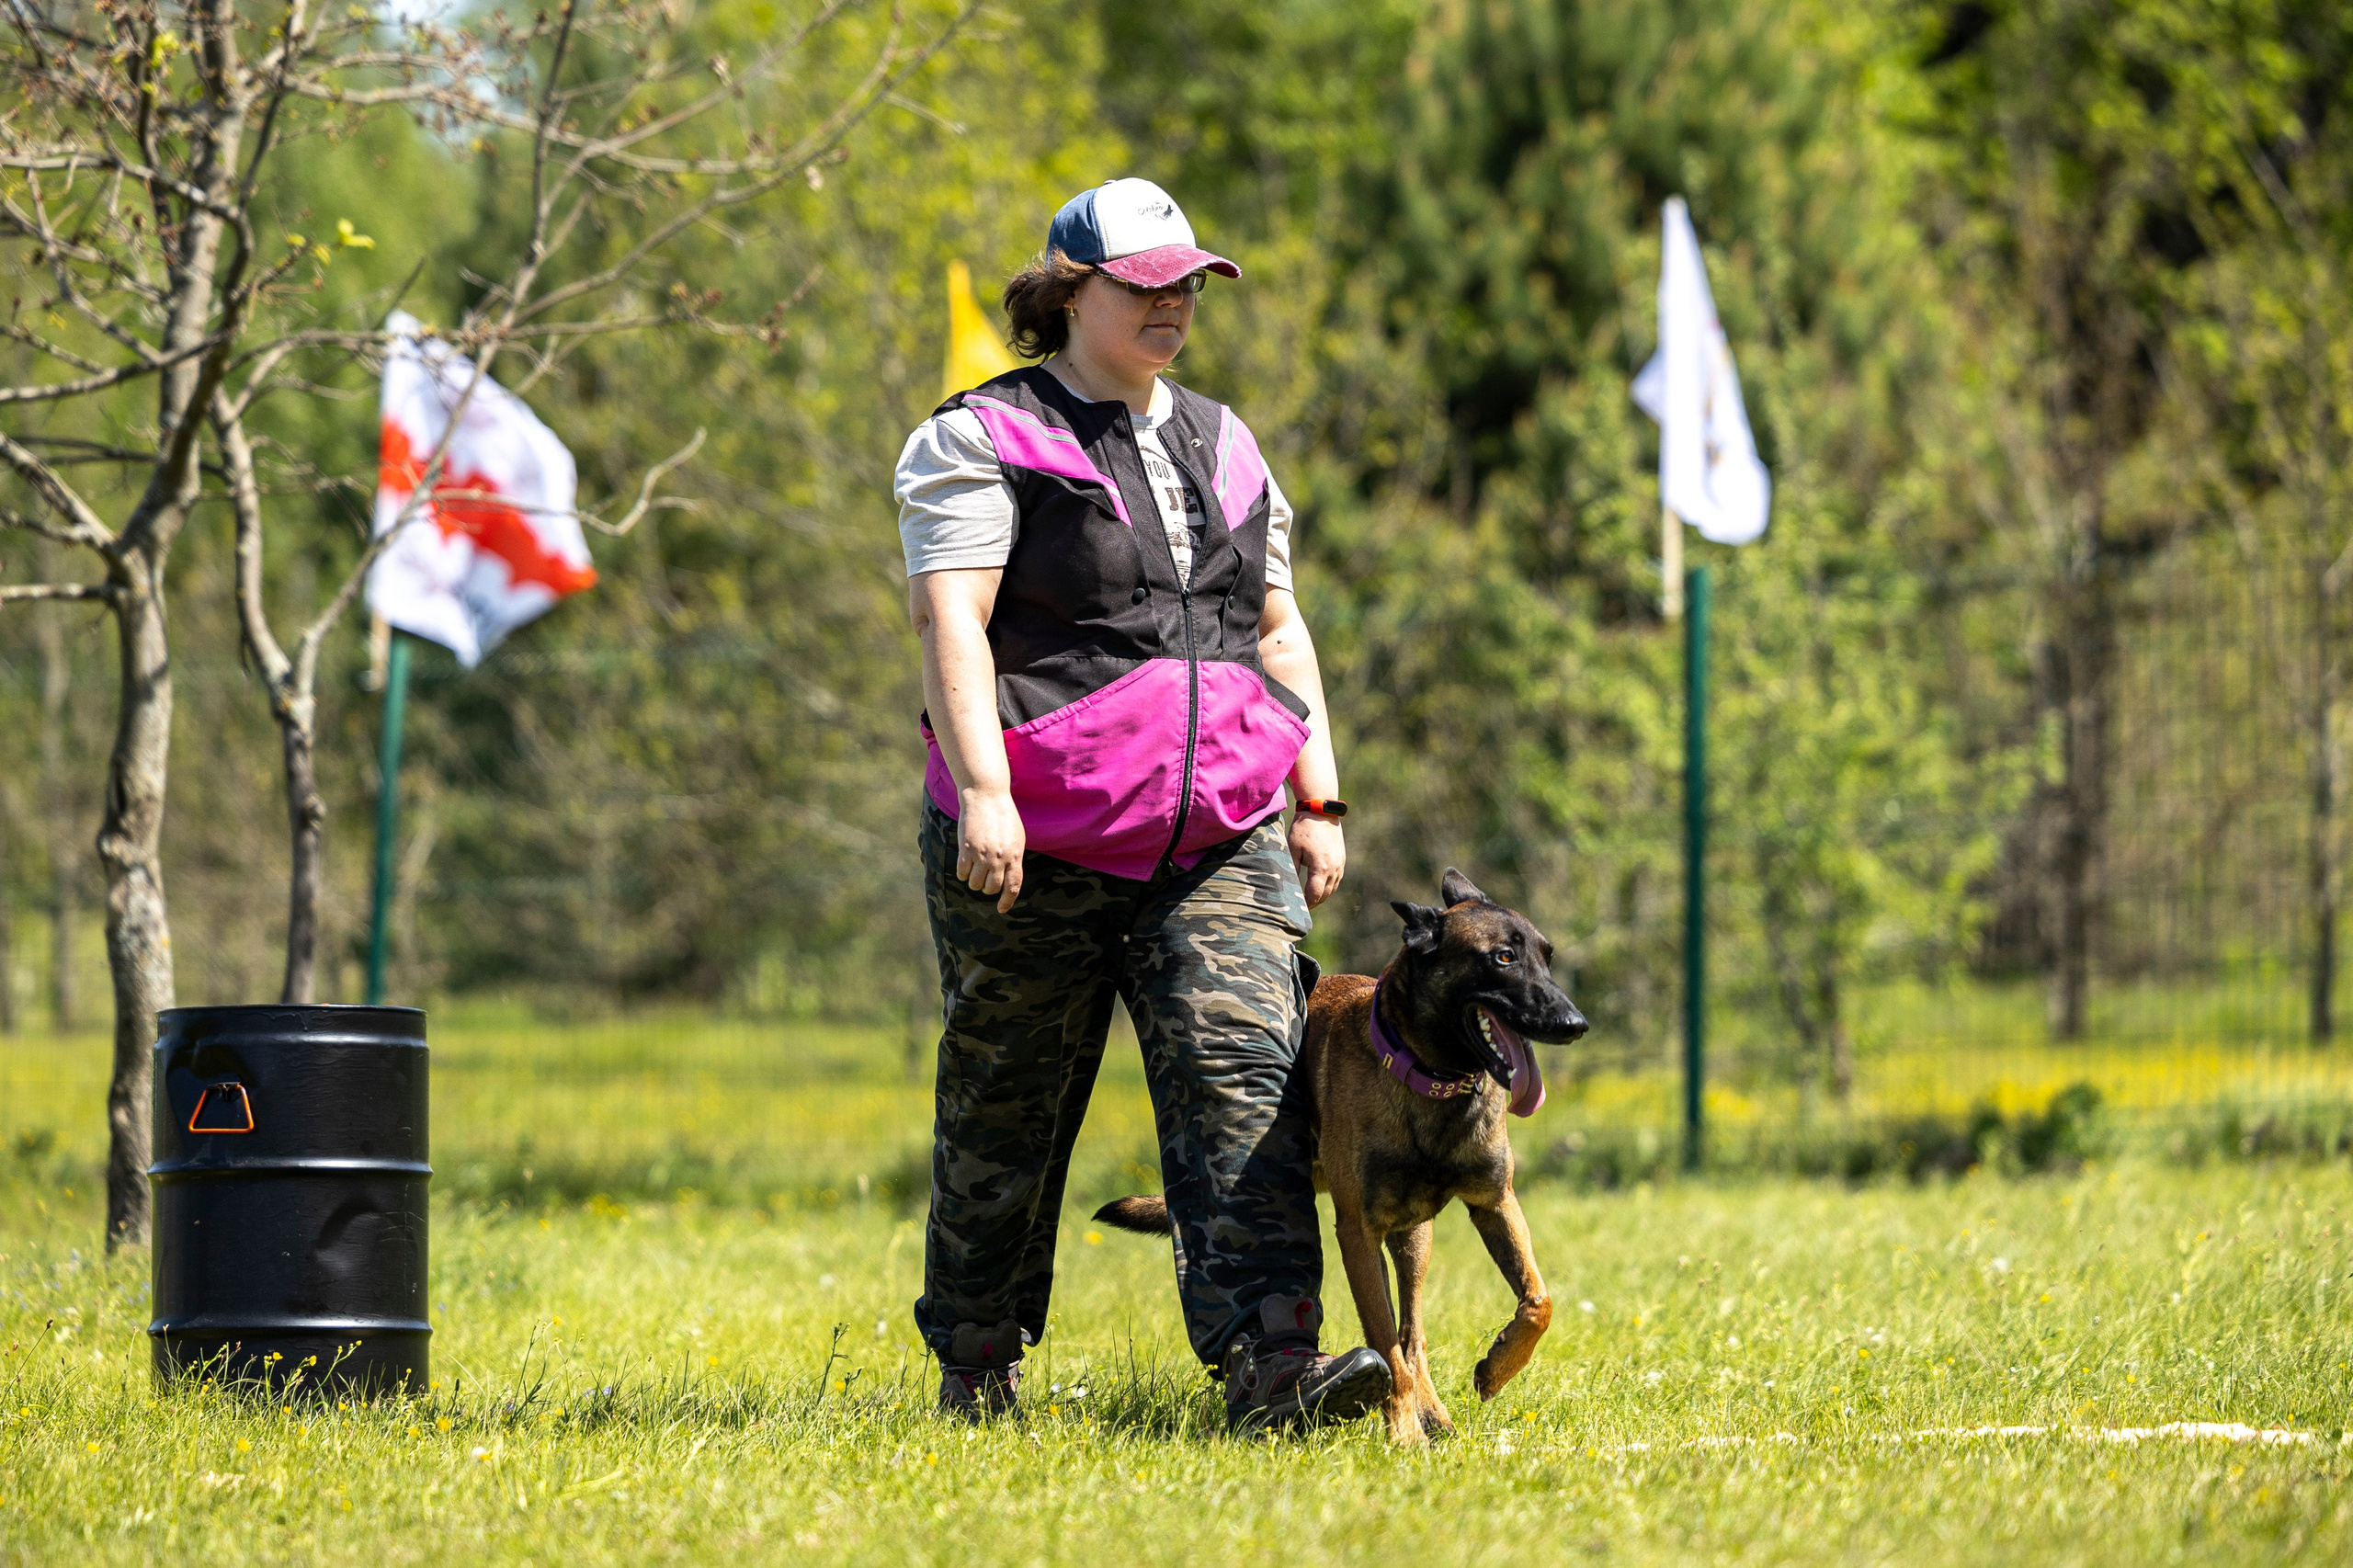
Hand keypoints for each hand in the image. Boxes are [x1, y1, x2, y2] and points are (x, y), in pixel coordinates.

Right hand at [957, 786, 1025, 912]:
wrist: (986, 797)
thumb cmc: (1003, 816)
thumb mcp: (1016, 838)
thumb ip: (1013, 858)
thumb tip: (1009, 878)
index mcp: (1015, 856)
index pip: (1013, 886)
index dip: (1007, 901)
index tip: (1001, 909)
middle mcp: (1000, 858)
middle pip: (992, 888)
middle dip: (987, 888)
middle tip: (984, 880)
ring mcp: (983, 854)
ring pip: (975, 883)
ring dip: (974, 882)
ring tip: (974, 871)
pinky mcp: (966, 849)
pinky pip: (962, 873)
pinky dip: (963, 873)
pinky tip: (965, 866)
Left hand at [1289, 813, 1344, 907]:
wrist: (1321, 811)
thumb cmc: (1304, 829)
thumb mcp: (1292, 849)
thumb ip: (1292, 868)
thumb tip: (1287, 885)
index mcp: (1321, 867)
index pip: (1315, 894)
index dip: (1307, 904)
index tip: (1299, 909)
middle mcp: (1334, 868)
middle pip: (1325, 894)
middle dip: (1315, 902)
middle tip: (1303, 908)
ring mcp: (1340, 863)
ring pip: (1333, 887)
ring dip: (1323, 895)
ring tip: (1311, 900)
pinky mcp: (1342, 858)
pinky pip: (1337, 878)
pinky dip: (1329, 886)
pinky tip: (1320, 887)